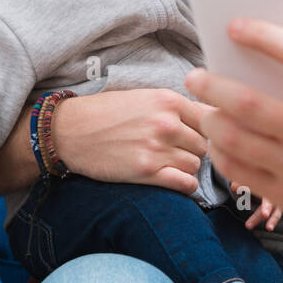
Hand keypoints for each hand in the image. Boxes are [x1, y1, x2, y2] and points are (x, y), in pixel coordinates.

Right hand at [50, 88, 212, 194]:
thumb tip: (211, 115)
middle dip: (195, 149)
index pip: (210, 118)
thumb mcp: (144, 97)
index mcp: (168, 100)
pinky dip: (185, 185)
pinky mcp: (146, 172)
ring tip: (171, 164)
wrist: (71, 131)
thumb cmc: (106, 112)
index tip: (200, 136)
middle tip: (179, 151)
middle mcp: (166, 123)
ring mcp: (157, 148)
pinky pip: (185, 184)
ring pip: (196, 164)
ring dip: (188, 167)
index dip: (207, 129)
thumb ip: (176, 106)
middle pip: (205, 144)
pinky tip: (177, 181)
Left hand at [185, 14, 282, 240]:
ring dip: (209, 118)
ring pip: (235, 138)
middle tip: (196, 75)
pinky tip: (217, 137)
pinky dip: (218, 150)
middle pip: (250, 103)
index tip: (235, 27)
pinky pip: (236, 168)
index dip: (264, 37)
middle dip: (213, 85)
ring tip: (204, 106)